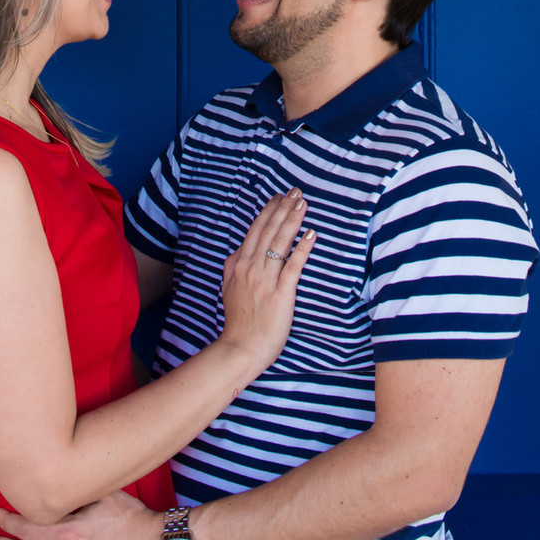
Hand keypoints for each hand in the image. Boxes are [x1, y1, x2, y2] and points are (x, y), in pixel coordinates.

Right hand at [219, 189, 315, 369]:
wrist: (241, 347)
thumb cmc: (238, 321)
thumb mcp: (228, 288)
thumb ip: (232, 267)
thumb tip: (237, 252)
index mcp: (239, 264)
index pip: (256, 230)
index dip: (269, 211)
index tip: (280, 196)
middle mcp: (251, 267)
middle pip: (268, 230)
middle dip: (283, 208)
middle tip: (296, 191)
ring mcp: (266, 279)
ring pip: (280, 242)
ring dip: (292, 220)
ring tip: (303, 203)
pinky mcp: (281, 293)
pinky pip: (293, 266)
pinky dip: (302, 248)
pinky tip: (311, 234)